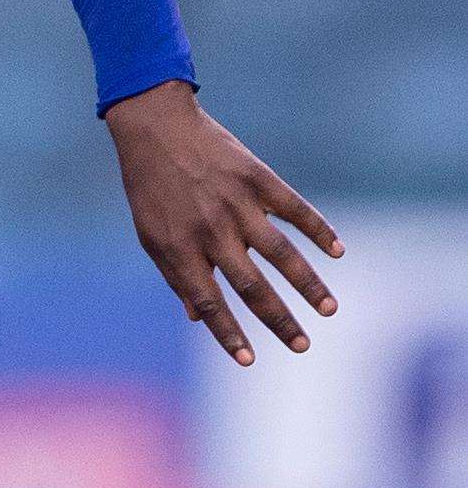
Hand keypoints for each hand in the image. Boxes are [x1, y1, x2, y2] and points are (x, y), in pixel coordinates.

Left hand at [107, 80, 341, 365]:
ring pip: (280, 252)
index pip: (209, 301)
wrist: (155, 126)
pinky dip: (318, 229)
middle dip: (279, 320)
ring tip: (329, 309)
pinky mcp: (255, 178)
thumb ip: (175, 274)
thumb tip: (197, 318)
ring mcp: (236, 203)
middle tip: (303, 345)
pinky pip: (293, 208)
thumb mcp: (151, 232)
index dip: (228, 333)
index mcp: (179, 246)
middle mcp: (210, 229)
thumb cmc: (151, 187)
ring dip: (308, 284)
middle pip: (251, 285)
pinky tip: (338, 250)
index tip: (249, 360)